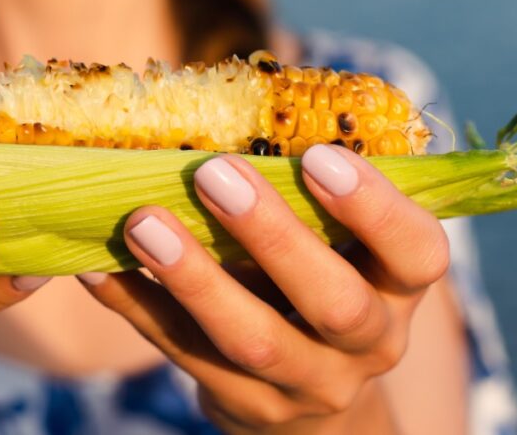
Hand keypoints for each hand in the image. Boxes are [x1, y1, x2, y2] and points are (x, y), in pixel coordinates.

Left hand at [80, 145, 449, 433]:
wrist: (310, 397)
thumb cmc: (320, 279)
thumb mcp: (338, 244)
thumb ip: (306, 196)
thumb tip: (227, 111)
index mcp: (398, 286)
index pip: (417, 253)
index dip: (374, 207)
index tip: (318, 157)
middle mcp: (370, 343)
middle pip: (334, 303)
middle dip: (273, 236)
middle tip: (212, 173)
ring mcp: (308, 385)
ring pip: (254, 341)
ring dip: (194, 279)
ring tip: (143, 222)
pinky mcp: (246, 406)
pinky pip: (185, 355)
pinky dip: (138, 307)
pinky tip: (98, 266)